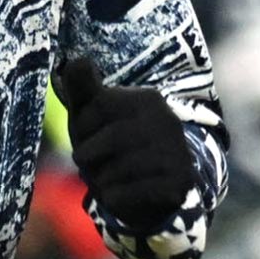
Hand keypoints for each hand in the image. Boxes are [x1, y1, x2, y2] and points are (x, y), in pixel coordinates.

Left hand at [54, 60, 194, 233]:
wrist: (150, 192)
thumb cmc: (113, 146)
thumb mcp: (92, 114)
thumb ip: (82, 87)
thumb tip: (80, 60)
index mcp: (146, 99)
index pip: (96, 108)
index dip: (82, 128)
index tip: (87, 137)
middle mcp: (167, 121)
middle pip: (106, 142)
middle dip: (89, 158)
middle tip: (91, 165)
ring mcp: (177, 153)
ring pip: (117, 170)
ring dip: (101, 180)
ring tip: (106, 179)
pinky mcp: (179, 184)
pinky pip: (130, 193)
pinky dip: (114, 198)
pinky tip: (118, 194)